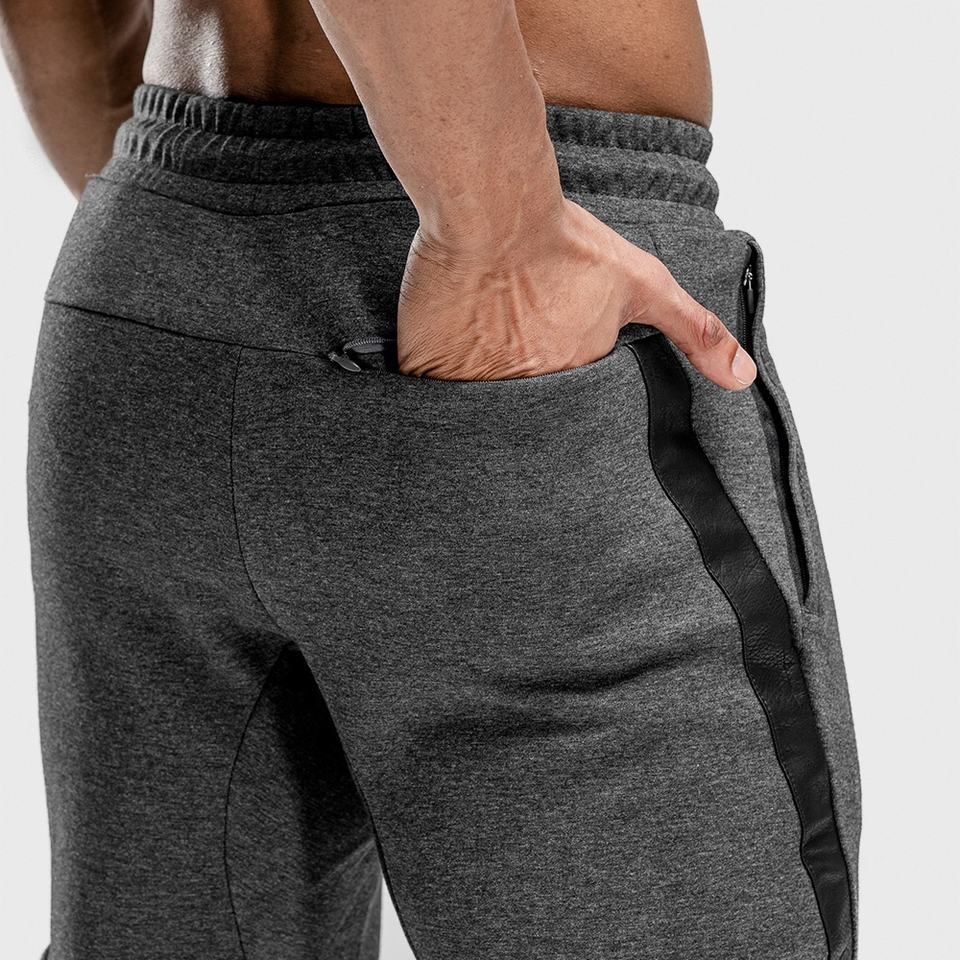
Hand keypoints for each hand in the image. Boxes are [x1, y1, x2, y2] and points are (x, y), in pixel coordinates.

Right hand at [397, 197, 756, 387]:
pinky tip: (442, 349)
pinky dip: (433, 379)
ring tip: (477, 346)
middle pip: (517, 411)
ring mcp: (469, 385)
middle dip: (516, 391)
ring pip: (471, 408)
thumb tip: (742, 378)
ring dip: (474, 389)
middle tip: (509, 348)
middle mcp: (522, 393)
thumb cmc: (567, 241)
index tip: (544, 358)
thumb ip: (695, 332)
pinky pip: (426, 393)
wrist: (493, 205)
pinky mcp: (425, 368)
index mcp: (571, 382)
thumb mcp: (644, 284)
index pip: (565, 410)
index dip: (555, 383)